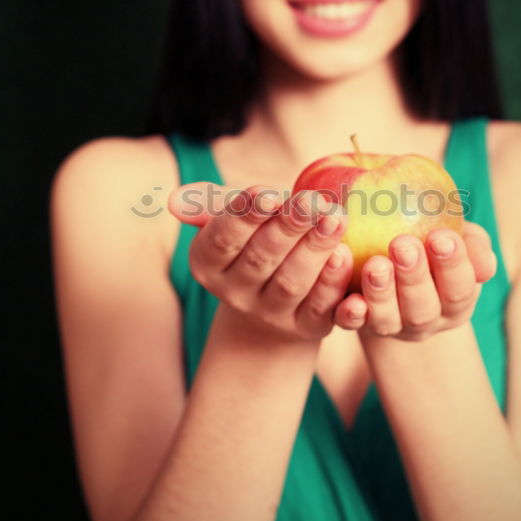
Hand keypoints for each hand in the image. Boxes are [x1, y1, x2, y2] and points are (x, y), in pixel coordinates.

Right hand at [168, 182, 353, 341]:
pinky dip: (335, 284)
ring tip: (336, 220)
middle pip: (261, 259)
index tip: (270, 193)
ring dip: (315, 250)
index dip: (245, 216)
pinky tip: (347, 258)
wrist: (277, 297)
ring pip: (292, 283)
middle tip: (314, 201)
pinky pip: (322, 308)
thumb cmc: (254, 240)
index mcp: (209, 263)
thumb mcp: (232, 220)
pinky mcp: (308, 327)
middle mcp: (235, 293)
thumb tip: (172, 201)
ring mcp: (272, 314)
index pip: (222, 239)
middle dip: (288, 226)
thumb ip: (209, 205)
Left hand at [332, 222, 497, 341]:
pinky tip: (349, 298)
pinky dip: (350, 313)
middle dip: (414, 277)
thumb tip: (486, 265)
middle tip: (403, 245)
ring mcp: (389, 326)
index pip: (459, 289)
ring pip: (386, 319)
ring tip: (375, 264)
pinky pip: (351, 323)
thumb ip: (474, 246)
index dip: (453, 266)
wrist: (394, 264)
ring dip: (380, 293)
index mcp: (454, 301)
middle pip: (422, 309)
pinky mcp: (357, 323)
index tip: (441, 236)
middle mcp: (424, 320)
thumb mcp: (461, 240)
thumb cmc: (433, 243)